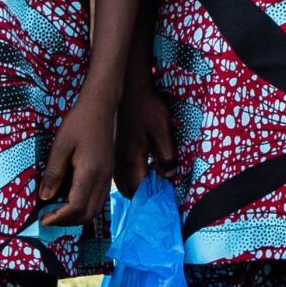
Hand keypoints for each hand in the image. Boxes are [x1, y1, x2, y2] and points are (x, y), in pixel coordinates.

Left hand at [39, 95, 114, 227]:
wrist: (100, 108)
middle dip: (67, 221)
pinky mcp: (108, 175)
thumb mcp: (60, 146)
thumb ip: (53, 173)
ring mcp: (107, 178)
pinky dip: (84, 207)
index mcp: (90, 172)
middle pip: (88, 214)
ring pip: (95, 210)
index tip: (43, 219)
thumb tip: (45, 197)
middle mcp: (103, 179)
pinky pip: (98, 200)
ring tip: (57, 212)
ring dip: (76, 216)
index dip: (59, 217)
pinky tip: (70, 201)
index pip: (76, 207)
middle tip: (48, 218)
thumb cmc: (79, 123)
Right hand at [114, 76, 173, 195]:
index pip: (140, 189)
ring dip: (135, 188)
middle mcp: (120, 161)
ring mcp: (115, 156)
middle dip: (143, 196)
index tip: (165, 197)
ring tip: (152, 183)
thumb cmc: (147, 108)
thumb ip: (167, 156)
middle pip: (129, 191)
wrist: (131, 89)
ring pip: (122, 183)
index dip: (153, 196)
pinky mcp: (115, 150)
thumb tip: (170, 176)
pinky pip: (120, 173)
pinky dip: (129, 179)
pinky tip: (142, 170)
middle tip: (159, 192)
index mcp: (131, 159)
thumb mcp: (163, 131)